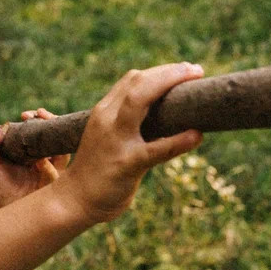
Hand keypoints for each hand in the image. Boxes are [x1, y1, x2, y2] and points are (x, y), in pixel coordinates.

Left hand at [0, 108, 69, 208]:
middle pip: (54, 134)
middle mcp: (45, 158)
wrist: (9, 213)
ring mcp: (53, 169)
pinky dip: (49, 168)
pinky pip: (57, 173)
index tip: (26, 115)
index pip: (38, 130)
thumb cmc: (2, 191)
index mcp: (31, 151)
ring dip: (54, 136)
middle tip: (39, 113)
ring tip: (43, 126)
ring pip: (62, 148)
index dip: (36, 119)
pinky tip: (40, 164)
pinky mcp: (56, 184)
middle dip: (49, 120)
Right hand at [58, 63, 204, 223]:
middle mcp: (106, 120)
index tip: (185, 69)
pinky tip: (197, 135)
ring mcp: (115, 140)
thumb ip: (127, 122)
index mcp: (104, 112)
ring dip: (170, 86)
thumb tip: (166, 114)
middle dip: (169, 72)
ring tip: (196, 85)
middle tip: (197, 70)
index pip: (132, 79)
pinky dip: (179, 141)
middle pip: (137, 82)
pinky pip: (156, 149)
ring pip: (139, 101)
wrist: (74, 200)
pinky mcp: (126, 164)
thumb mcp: (108, 137)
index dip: (161, 71)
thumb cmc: (97, 168)